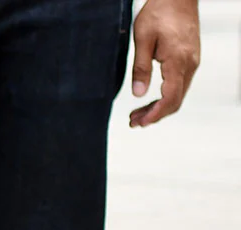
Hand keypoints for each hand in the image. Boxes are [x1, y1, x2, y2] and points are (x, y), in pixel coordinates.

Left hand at [129, 0, 200, 127]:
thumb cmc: (159, 12)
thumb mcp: (142, 38)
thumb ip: (140, 68)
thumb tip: (138, 95)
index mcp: (178, 61)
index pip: (170, 98)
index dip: (154, 115)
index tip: (139, 123)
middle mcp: (189, 64)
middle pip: (175, 101)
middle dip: (154, 116)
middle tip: (133, 122)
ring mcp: (192, 61)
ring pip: (178, 95)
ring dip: (158, 108)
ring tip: (137, 114)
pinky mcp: (190, 59)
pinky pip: (179, 85)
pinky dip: (165, 97)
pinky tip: (150, 100)